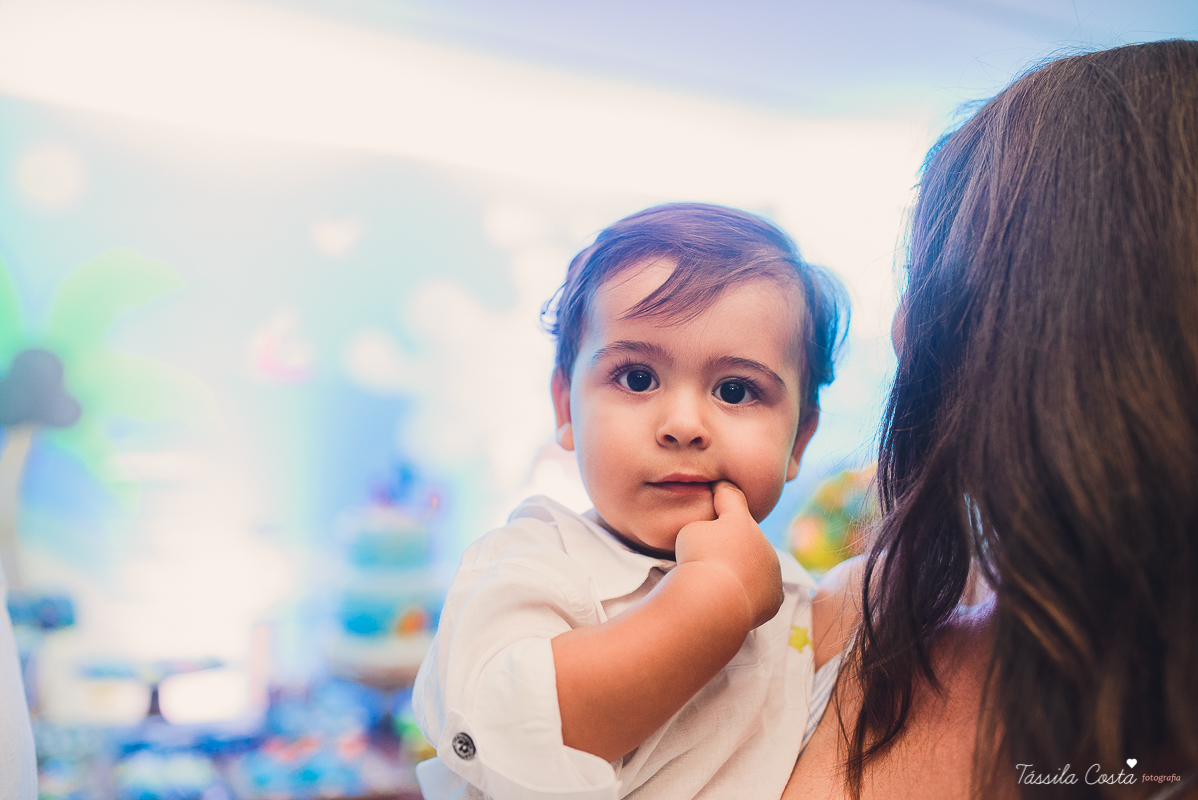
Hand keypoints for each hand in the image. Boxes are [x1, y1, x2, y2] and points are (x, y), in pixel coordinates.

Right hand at [673, 480, 783, 629]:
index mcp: (742, 521)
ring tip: (722, 579)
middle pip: (747, 535)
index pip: (731, 497)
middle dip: (733, 538)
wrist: (713, 601)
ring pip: (758, 562)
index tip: (718, 487)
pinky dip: (751, 590)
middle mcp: (763, 542)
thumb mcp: (691, 531)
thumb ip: (706, 527)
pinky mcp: (774, 597)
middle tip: (712, 553)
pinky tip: (736, 596)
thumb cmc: (697, 560)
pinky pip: (762, 589)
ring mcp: (772, 571)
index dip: (722, 491)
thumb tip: (717, 538)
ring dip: (744, 565)